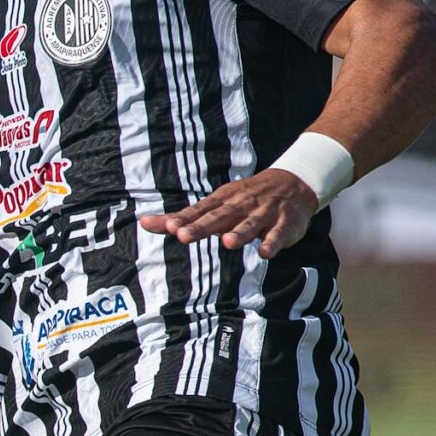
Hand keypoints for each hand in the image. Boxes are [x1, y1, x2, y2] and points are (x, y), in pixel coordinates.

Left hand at [139, 169, 318, 257]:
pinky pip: (277, 234)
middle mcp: (239, 206)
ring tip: (227, 243)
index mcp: (221, 202)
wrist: (292, 183)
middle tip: (183, 235)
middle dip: (201, 226)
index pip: (198, 211)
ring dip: (239, 233)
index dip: (184, 219)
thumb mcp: (212, 205)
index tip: (168, 227)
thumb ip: (180, 218)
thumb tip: (143, 222)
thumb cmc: (241, 201)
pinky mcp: (283, 224)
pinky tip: (265, 252)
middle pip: (219, 217)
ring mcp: (263, 214)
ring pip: (249, 225)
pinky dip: (272, 242)